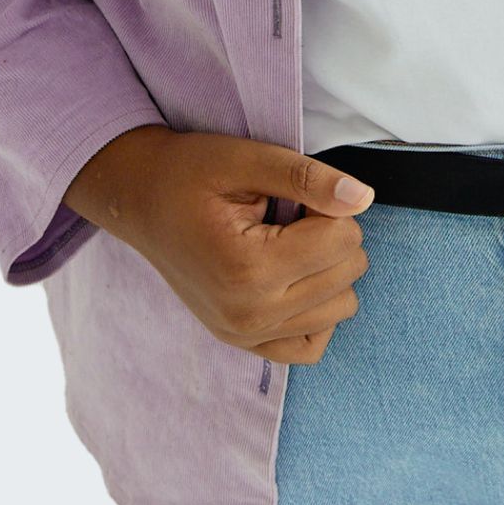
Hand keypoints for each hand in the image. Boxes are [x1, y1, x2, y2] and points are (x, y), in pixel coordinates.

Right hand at [66, 125, 376, 364]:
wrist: (140, 201)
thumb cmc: (190, 172)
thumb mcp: (246, 158)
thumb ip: (308, 178)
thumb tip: (363, 199)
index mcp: (248, 269)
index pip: (342, 240)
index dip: (330, 205)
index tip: (295, 194)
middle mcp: (249, 315)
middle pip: (347, 273)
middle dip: (332, 234)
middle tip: (289, 214)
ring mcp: (245, 336)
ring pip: (340, 308)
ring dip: (328, 269)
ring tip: (288, 242)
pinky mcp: (244, 342)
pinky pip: (312, 346)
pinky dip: (317, 310)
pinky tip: (294, 276)